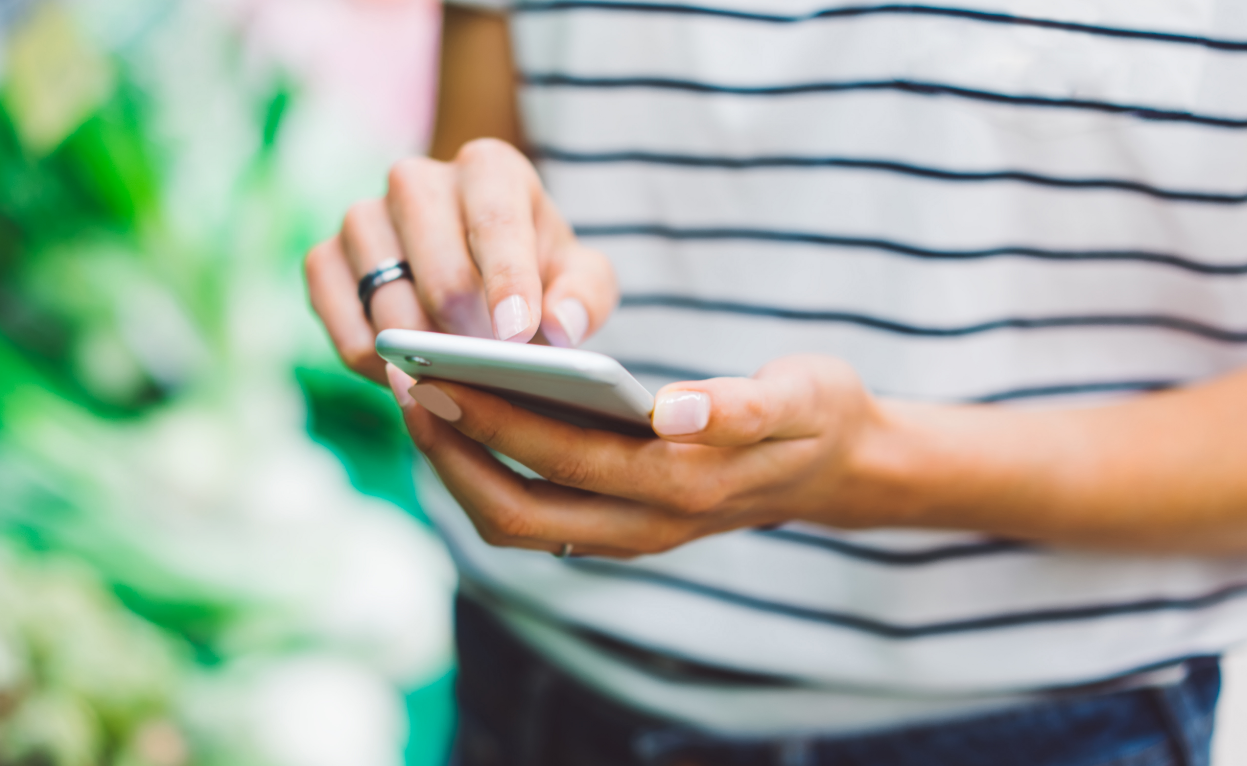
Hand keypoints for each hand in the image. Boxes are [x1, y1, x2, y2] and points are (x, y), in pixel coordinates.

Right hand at [304, 139, 618, 384]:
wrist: (481, 276)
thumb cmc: (538, 274)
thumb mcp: (580, 279)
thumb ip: (584, 297)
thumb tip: (559, 328)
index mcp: (488, 167)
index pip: (494, 220)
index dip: (506, 281)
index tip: (516, 335)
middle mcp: (415, 180)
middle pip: (437, 268)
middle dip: (466, 330)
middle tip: (489, 371)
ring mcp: (362, 217)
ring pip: (386, 301)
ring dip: (423, 352)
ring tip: (456, 381)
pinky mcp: (324, 259)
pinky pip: (344, 327)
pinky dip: (378, 365)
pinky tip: (411, 377)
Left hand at [387, 356, 889, 556]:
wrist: (842, 470)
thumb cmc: (816, 414)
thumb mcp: (801, 397)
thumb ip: (741, 408)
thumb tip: (671, 411)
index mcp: (685, 483)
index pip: (564, 461)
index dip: (494, 423)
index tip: (437, 377)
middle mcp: (647, 524)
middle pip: (518, 510)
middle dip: (453, 451)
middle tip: (405, 383)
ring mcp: (630, 534)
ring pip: (517, 523)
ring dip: (459, 469)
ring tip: (419, 399)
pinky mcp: (620, 528)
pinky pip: (534, 515)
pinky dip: (485, 475)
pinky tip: (461, 422)